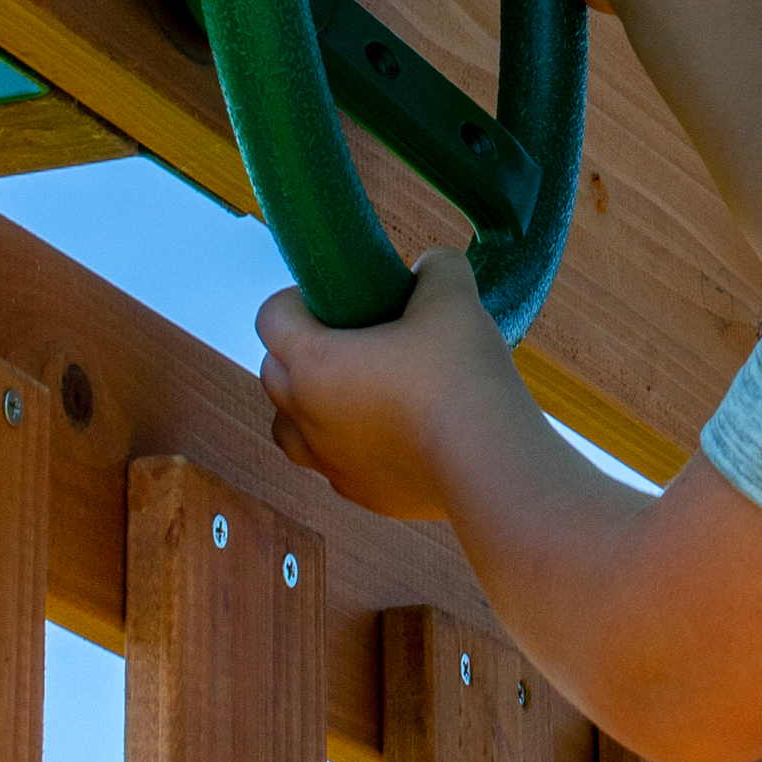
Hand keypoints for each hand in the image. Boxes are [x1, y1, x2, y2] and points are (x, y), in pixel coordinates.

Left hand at [258, 244, 523, 519]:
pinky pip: (332, 465)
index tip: (332, 295)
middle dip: (297, 349)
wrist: (490, 462)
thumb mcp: (453, 296)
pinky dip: (343, 446)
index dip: (294, 298)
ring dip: (306, 405)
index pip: (271, 318)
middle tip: (349, 336)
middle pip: (272, 373)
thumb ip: (435, 268)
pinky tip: (386, 431)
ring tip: (353, 390)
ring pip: (289, 429)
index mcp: (314, 363)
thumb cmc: (461, 374)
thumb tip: (429, 267)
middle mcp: (307, 417)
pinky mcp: (361, 495)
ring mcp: (330, 462)